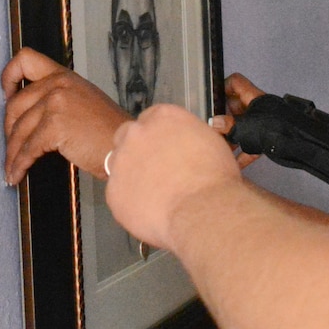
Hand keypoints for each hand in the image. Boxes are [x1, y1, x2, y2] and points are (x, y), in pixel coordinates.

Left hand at [1, 47, 130, 185]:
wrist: (128, 146)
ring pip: (18, 130)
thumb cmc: (111, 132)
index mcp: (64, 76)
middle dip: (9, 129)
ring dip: (12, 153)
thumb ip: (59, 100)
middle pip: (15, 104)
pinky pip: (27, 148)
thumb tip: (31, 117)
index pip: (26, 59)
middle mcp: (58, 84)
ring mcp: (55, 103)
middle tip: (11, 145)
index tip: (5, 94)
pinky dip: (19, 164)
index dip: (8, 75)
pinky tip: (17, 174)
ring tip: (11, 168)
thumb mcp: (84, 101)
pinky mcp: (54, 125)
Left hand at [104, 103, 242, 251]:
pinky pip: (118, 194)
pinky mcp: (113, 190)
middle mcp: (137, 133)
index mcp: (163, 117)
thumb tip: (183, 148)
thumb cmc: (215, 179)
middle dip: (138, 149)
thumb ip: (187, 137)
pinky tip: (150, 210)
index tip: (164, 148)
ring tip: (154, 194)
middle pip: (128, 135)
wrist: (202, 210)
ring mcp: (121, 161)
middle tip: (155, 170)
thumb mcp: (209, 142)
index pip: (151, 118)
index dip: (157, 136)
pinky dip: (130, 202)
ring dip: (131, 175)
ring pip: (118, 165)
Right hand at [212, 73, 268, 167]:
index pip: (236, 83)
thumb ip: (229, 125)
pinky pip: (252, 144)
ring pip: (243, 127)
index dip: (223, 87)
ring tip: (222, 147)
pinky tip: (236, 162)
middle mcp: (258, 108)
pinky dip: (243, 153)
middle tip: (214, 128)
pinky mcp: (268, 138)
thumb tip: (215, 123)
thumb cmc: (277, 128)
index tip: (213, 98)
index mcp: (253, 98)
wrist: (299, 144)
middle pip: (236, 108)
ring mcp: (264, 123)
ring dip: (232, 138)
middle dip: (224, 119)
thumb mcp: (247, 125)